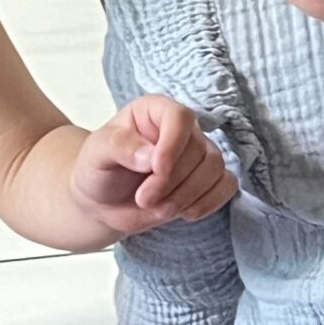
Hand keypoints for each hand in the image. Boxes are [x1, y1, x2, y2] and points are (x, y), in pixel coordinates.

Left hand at [72, 98, 235, 240]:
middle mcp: (182, 128)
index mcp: (155, 111)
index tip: (156, 170)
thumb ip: (119, 146)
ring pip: (214, 169)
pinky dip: (209, 202)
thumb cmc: (98, 169)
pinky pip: (227, 185)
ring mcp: (198, 154)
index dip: (173, 144)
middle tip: (143, 199)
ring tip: (158, 208)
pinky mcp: (208, 179)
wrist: (104, 201)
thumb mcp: (96, 154)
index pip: (179, 117)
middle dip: (171, 182)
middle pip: (198, 150)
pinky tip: (185, 213)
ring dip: (187, 195)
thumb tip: (150, 157)